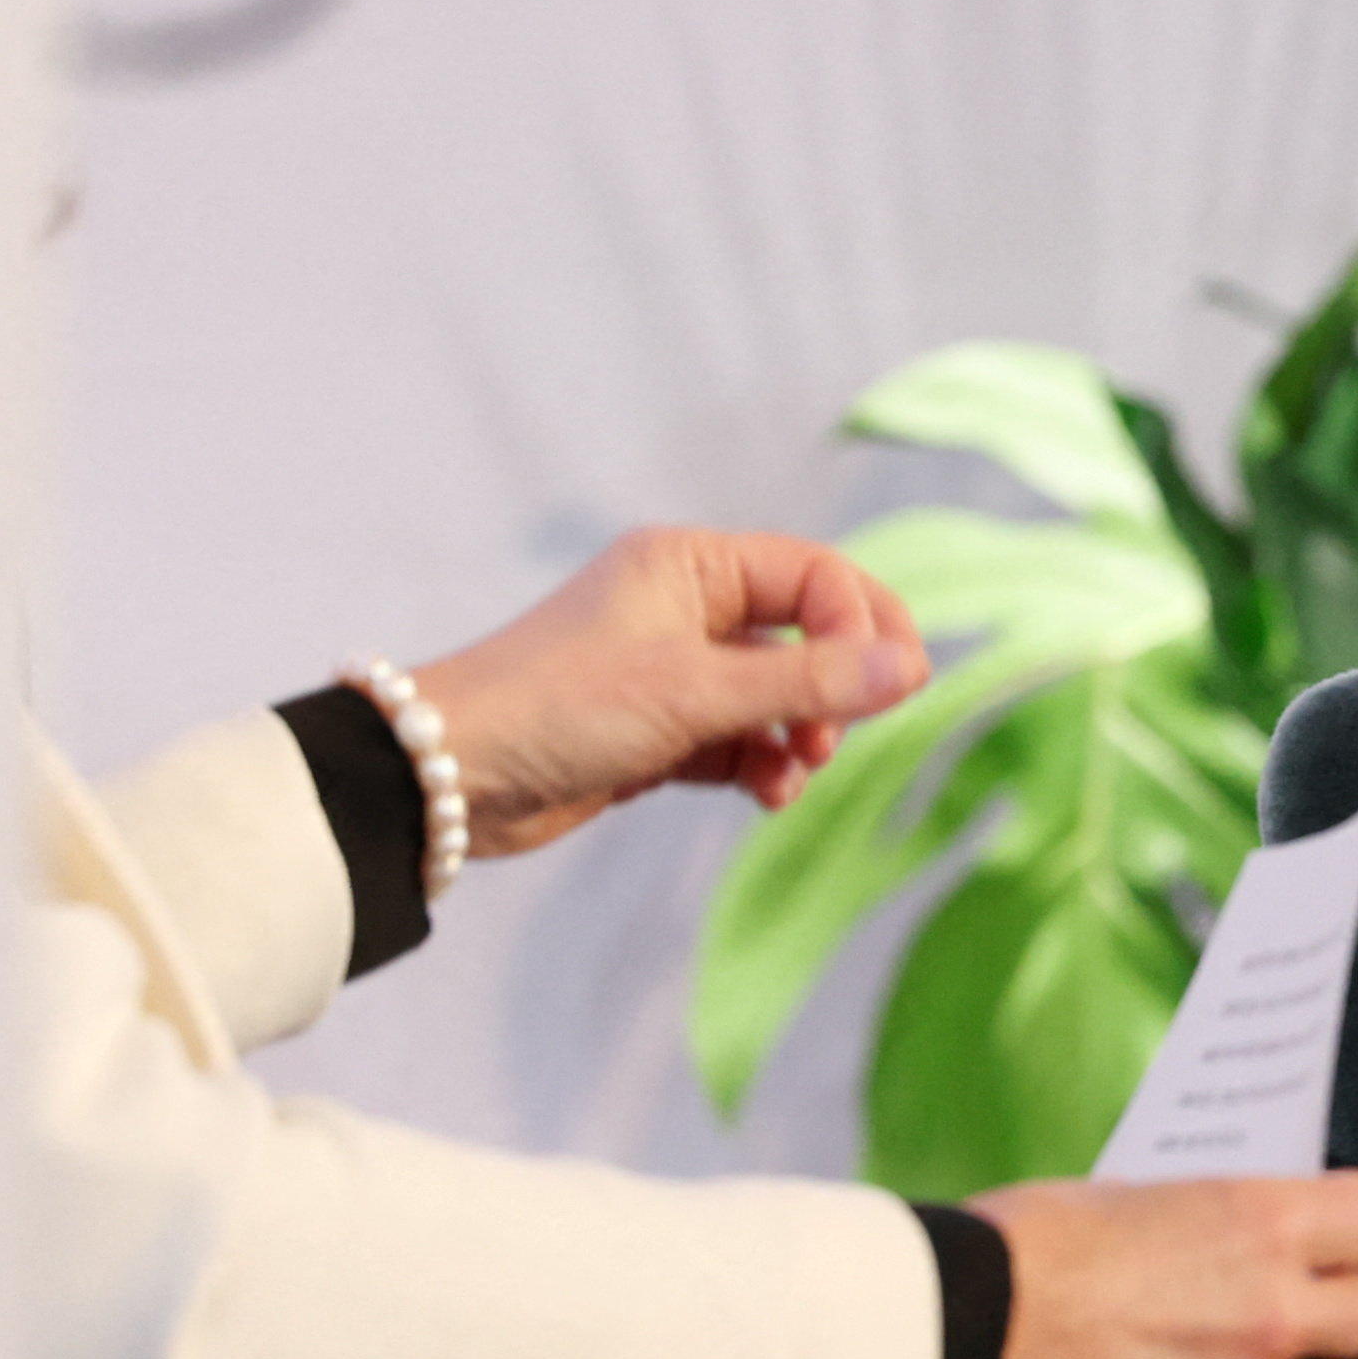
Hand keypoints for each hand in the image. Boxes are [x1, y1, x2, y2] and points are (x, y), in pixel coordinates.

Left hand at [401, 528, 927, 856]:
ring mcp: (669, 669)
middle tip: (845, 734)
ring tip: (794, 774)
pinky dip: (760, 764)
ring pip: (773, 693)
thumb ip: (808, 683)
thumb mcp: (694, 692)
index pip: (816, 575)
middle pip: (804, 632)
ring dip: (798, 735)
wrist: (444, 779)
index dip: (862, 624)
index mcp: (692, 565)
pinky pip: (738, 737)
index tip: (891, 685)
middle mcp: (685, 606)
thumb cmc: (560, 707)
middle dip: (834, 687)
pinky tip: (766, 794)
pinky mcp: (654, 728)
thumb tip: (913, 670)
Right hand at [969, 1174, 1357, 1358]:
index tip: (1331, 1240)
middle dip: (1329, 1316)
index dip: (1353, 1232)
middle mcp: (1272, 1314)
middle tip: (1272, 1314)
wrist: (955, 1338)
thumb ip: (1211, 1228)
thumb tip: (1232, 1243)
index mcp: (1263, 1225)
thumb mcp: (1134, 1197)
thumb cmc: (1025, 1248)